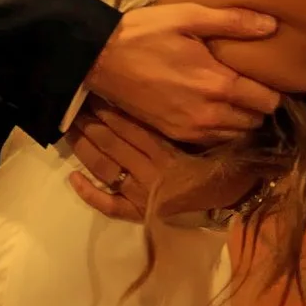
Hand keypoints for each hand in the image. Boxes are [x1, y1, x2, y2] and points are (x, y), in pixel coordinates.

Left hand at [65, 105, 261, 223]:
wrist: (237, 202)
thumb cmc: (226, 165)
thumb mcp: (209, 136)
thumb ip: (185, 120)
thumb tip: (158, 96)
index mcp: (167, 152)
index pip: (130, 125)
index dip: (109, 108)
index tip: (96, 91)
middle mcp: (149, 172)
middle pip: (111, 142)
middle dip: (90, 121)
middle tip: (74, 102)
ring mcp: (140, 195)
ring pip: (104, 167)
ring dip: (84, 146)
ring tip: (68, 126)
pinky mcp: (138, 214)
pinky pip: (109, 205)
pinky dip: (89, 192)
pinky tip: (73, 178)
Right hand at [83, 3, 281, 145]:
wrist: (100, 59)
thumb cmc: (145, 32)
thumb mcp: (187, 16)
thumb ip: (232, 22)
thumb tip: (272, 25)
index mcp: (218, 84)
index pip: (268, 101)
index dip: (273, 90)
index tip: (269, 77)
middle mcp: (210, 114)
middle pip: (255, 121)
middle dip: (258, 106)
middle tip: (251, 86)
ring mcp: (191, 129)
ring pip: (236, 135)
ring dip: (240, 119)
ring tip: (233, 98)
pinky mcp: (174, 135)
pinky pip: (213, 141)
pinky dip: (220, 129)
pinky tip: (212, 108)